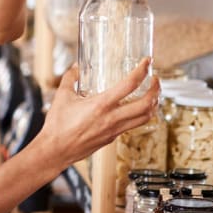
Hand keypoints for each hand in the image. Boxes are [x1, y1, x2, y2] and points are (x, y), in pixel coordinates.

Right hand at [35, 58, 159, 169]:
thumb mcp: (62, 96)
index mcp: (101, 105)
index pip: (130, 85)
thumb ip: (70, 78)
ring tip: (153, 94)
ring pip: (145, 118)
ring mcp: (114, 130)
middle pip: (146, 104)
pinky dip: (141, 115)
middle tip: (156, 79)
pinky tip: (137, 109)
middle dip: (156, 89)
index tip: (147, 62)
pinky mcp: (112, 138)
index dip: (142, 71)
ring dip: (153, 104)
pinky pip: (133, 125)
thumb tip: (75, 67)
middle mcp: (112, 118)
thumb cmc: (57, 125)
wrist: (56, 150)